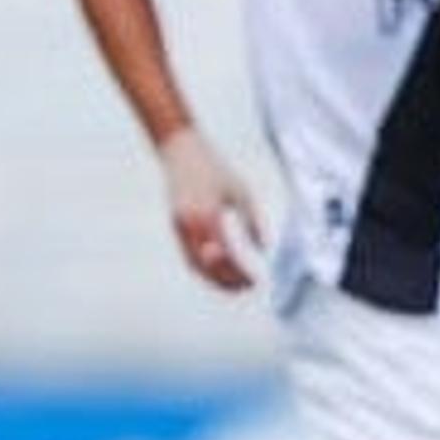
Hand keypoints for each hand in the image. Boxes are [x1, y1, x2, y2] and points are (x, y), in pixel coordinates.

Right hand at [156, 129, 261, 292]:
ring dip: (213, 280)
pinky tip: (218, 270)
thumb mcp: (240, 190)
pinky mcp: (176, 226)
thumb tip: (263, 248)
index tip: (254, 282)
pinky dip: (203, 269)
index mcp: (209, 215)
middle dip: (226, 283)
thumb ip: (252, 220)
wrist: (180, 150)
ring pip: (194, 266)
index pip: (225, 257)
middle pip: (207, 268)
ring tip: (233, 285)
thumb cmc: (214, 167)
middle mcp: (191, 225)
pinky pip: (188, 255)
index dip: (240, 273)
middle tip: (245, 288)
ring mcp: (180, 227)